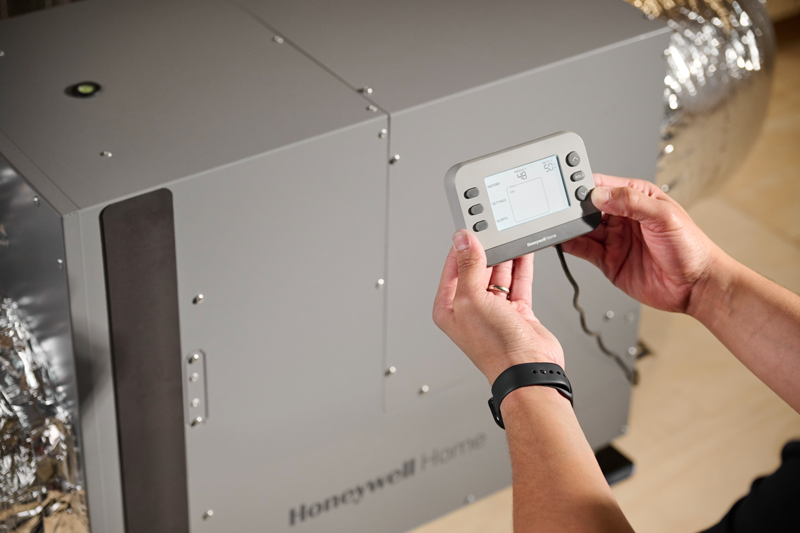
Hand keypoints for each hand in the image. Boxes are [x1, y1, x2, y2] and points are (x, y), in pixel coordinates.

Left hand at [433, 230, 563, 384]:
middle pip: (477, 269)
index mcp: (450, 307)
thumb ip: (469, 266)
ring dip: (505, 257)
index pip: (452, 268)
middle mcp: (471, 309)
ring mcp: (494, 311)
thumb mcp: (472, 298)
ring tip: (510, 236)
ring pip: (499, 274)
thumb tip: (463, 240)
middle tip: (494, 230)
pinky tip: (524, 252)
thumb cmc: (495, 347)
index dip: (461, 247)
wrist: (528, 368)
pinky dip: (521, 267)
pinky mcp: (517, 312)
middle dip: (486, 250)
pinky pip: (518, 283)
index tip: (470, 228)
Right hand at [560, 174, 720, 313]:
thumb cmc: (691, 248)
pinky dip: (569, 245)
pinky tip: (561, 240)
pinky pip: (583, 249)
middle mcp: (622, 217)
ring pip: (583, 228)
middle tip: (559, 208)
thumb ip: (632, 202)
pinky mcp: (607, 260)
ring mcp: (614, 239)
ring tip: (555, 223)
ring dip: (569, 226)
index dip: (585, 185)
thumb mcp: (664, 217)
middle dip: (573, 206)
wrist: (696, 287)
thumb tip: (601, 194)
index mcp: (637, 198)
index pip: (604, 186)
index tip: (570, 188)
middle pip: (588, 207)